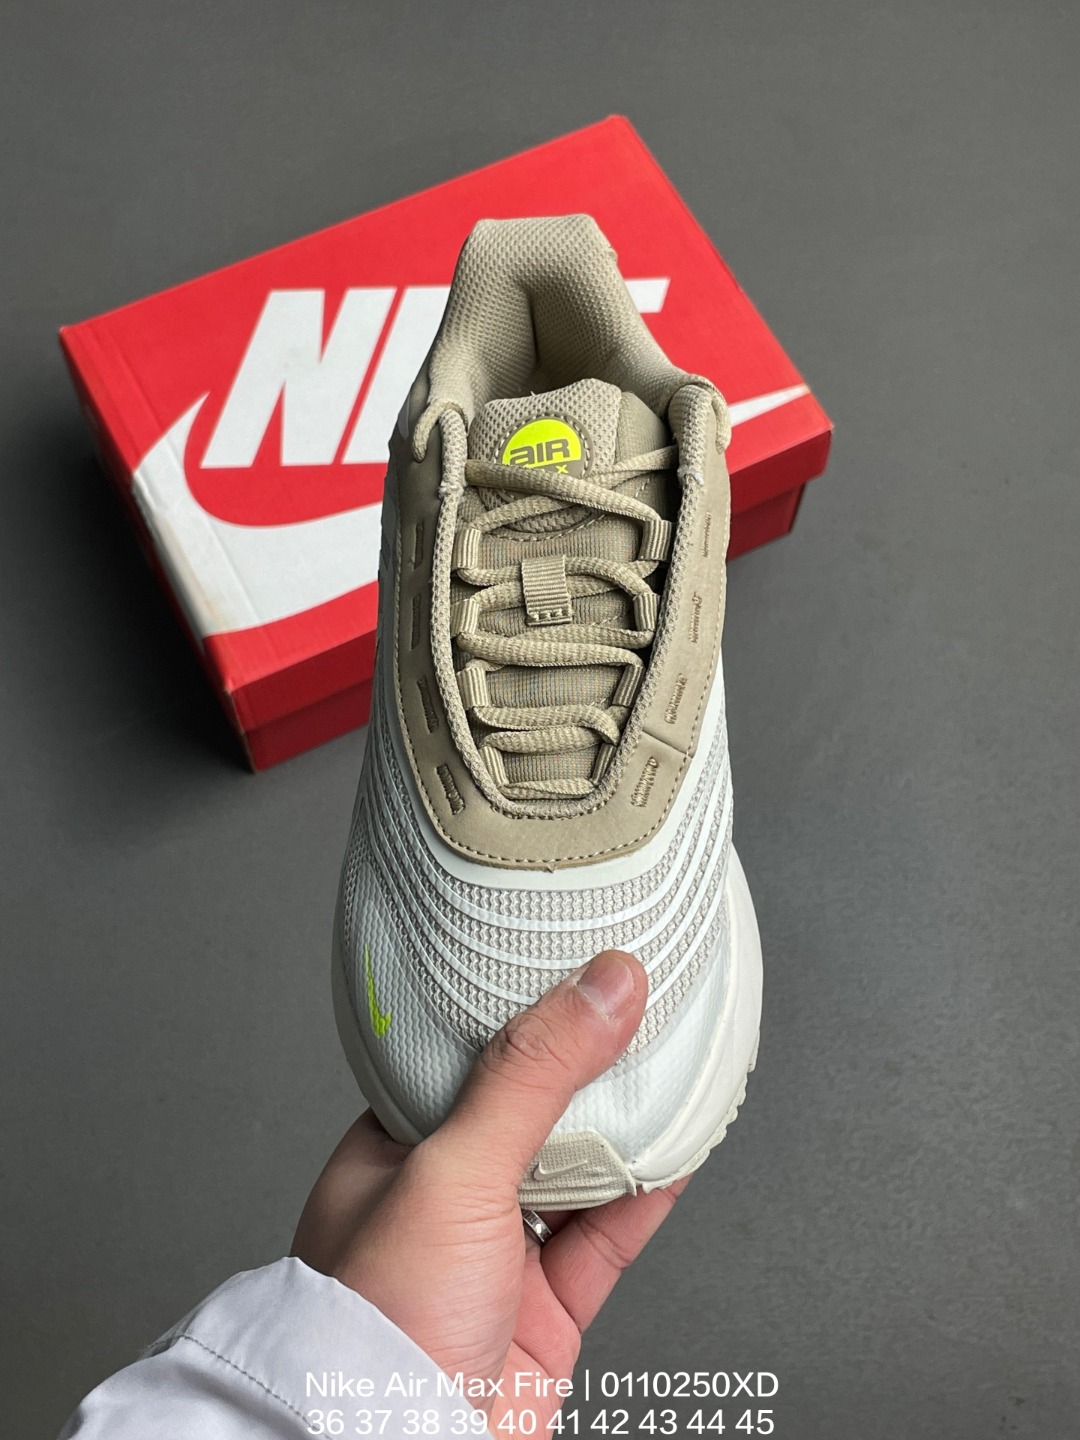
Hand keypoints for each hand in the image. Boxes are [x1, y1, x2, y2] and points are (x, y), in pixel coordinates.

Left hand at [293, 950, 689, 1429]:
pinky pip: (607, 1235)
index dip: (520, 1009)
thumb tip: (602, 984)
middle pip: (529, 1109)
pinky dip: (647, 1191)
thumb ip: (532, 1077)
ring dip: (624, 1124)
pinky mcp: (545, 1311)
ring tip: (670, 1056)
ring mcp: (496, 1257)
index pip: (463, 1057)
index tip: (571, 961)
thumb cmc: (381, 1327)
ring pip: (575, 1169)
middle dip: (583, 1064)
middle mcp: (442, 1200)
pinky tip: (679, 1147)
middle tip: (632, 998)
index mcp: (392, 1152)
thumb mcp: (454, 1170)